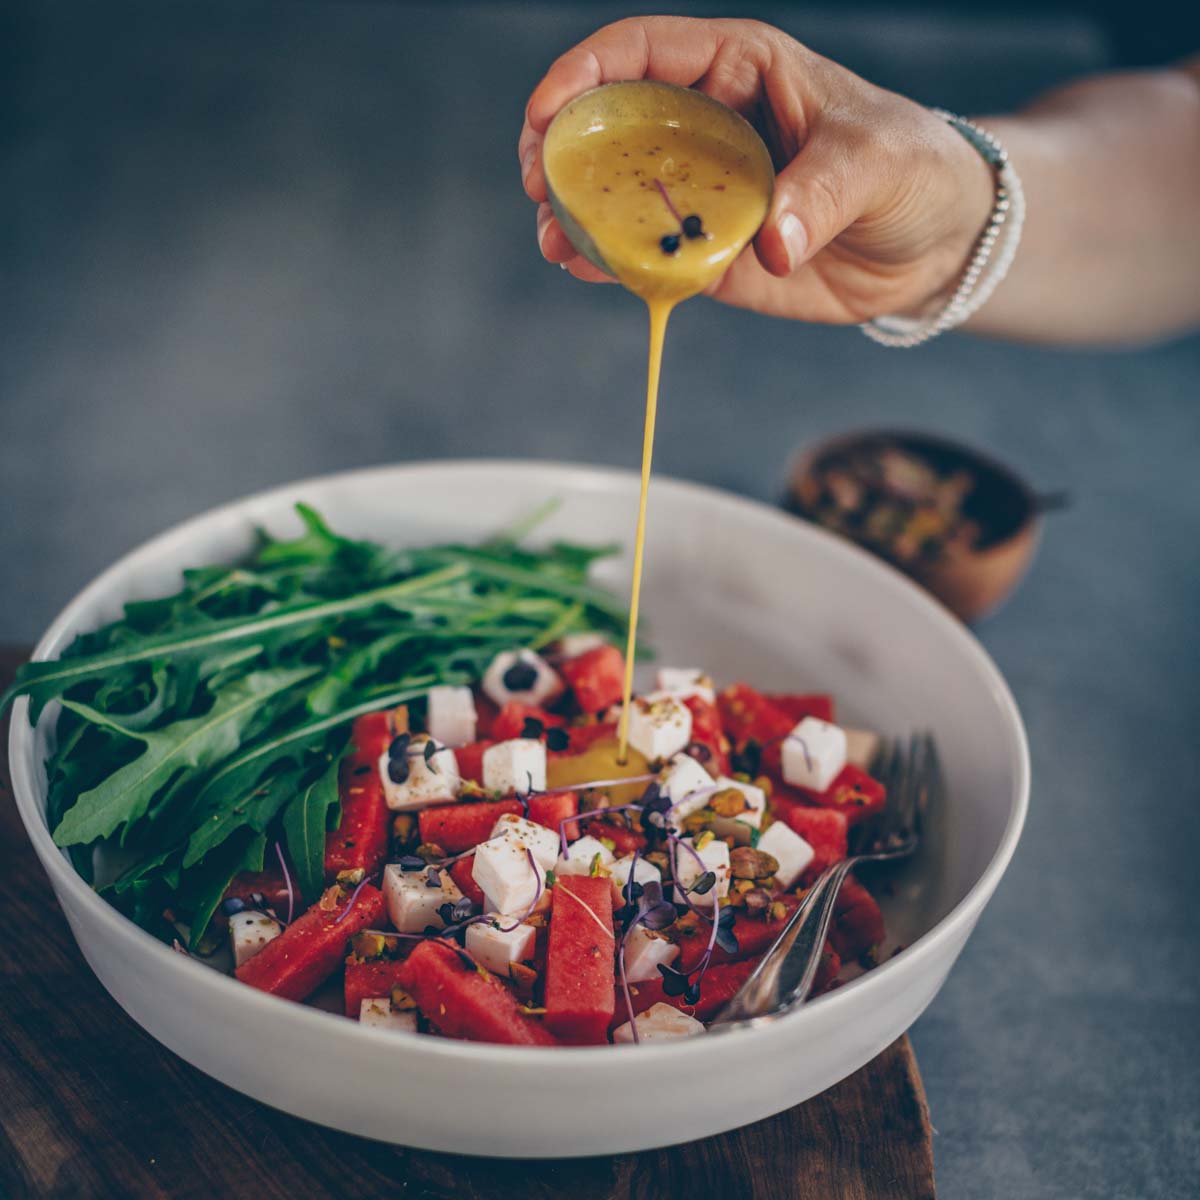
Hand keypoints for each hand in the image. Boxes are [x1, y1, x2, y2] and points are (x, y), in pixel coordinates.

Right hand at [519, 16, 995, 323]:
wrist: (936, 241)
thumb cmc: (915, 166)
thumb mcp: (878, 158)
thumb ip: (821, 190)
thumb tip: (771, 243)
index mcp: (739, 69)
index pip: (643, 54)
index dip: (585, 73)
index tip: (546, 111)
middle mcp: (708, 126)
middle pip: (612, 125)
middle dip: (565, 150)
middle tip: (540, 184)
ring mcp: (704, 192)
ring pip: (621, 195)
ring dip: (578, 215)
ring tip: (553, 240)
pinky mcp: (711, 252)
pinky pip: (652, 254)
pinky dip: (615, 263)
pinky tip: (586, 269)